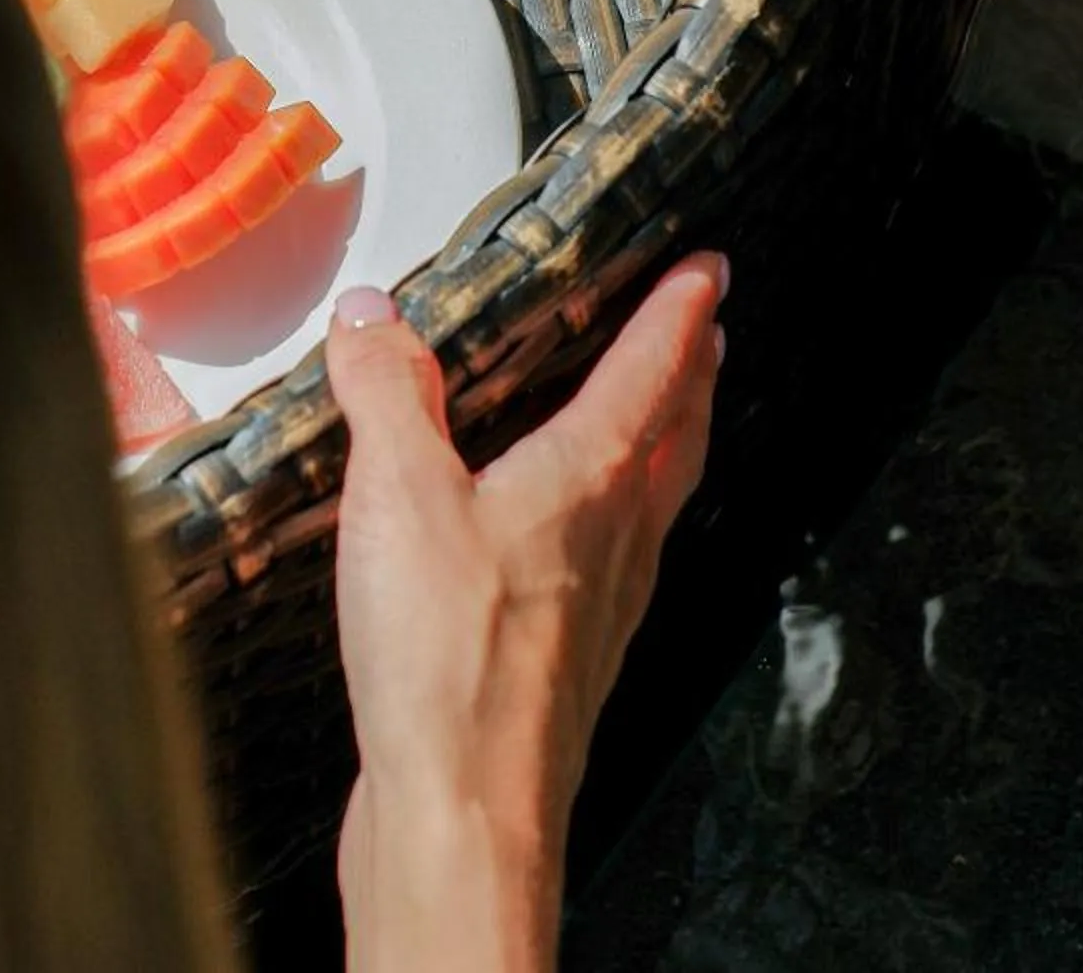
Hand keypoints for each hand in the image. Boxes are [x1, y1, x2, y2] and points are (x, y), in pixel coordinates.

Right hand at [329, 255, 725, 972]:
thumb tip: (373, 318)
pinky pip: (612, 567)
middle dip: (692, 377)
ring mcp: (602, 608)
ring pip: (655, 504)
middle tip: (707, 337)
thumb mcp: (398, 494)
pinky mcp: (567, 664)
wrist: (466, 813)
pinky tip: (570, 547)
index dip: (680, 309)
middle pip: (677, 437)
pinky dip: (612, 526)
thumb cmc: (451, 664)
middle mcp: (616, 539)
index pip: (654, 369)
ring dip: (665, 450)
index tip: (708, 269)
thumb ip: (384, 394)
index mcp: (591, 477)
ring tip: (654, 428)